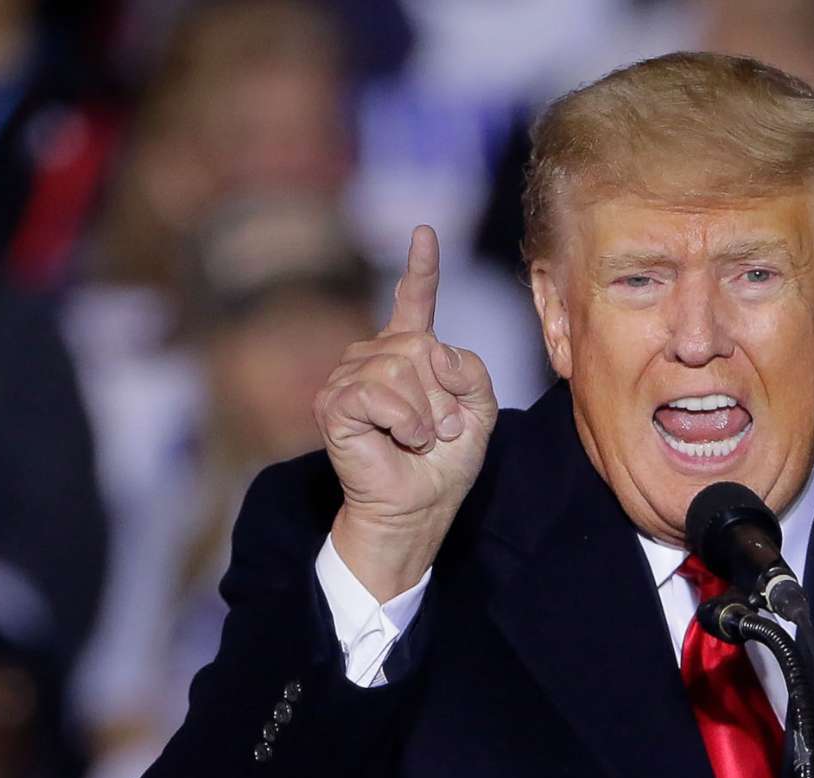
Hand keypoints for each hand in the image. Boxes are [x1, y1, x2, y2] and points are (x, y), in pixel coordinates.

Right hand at [315, 225, 499, 600]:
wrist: (418, 508)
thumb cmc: (444, 465)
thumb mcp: (479, 413)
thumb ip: (472, 371)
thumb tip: (431, 352)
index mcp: (410, 354)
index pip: (414, 302)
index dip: (421, 268)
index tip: (424, 234)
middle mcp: (374, 357)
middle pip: (420, 344)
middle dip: (443, 393)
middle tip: (441, 431)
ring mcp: (349, 376)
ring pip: (401, 366)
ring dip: (425, 414)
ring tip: (419, 440)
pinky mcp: (333, 403)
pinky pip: (379, 392)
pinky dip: (404, 422)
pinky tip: (401, 440)